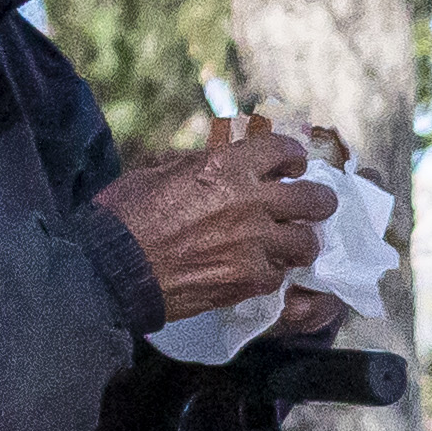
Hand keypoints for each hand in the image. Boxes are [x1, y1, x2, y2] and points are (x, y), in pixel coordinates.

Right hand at [93, 122, 336, 322]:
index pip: (284, 150)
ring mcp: (255, 244)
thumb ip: (200, 163)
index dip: (293, 157)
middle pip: (314, 199)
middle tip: (313, 205)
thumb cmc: (125, 214)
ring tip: (289, 243)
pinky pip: (279, 275)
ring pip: (307, 242)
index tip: (293, 166)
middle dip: (318, 200)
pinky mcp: (250, 280)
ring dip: (299, 241)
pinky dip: (271, 272)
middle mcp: (250, 202)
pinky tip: (257, 270)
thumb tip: (218, 156)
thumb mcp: (159, 169)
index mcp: (227, 166)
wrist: (113, 268)